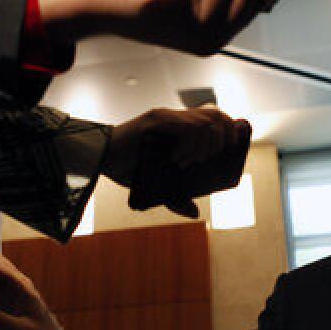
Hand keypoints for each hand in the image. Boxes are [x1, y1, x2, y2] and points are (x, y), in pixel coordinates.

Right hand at [102, 107, 251, 217]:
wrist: (100, 159)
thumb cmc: (128, 168)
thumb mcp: (157, 184)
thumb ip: (175, 196)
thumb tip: (194, 212)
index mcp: (182, 127)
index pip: (217, 118)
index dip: (230, 130)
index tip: (229, 150)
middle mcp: (178, 118)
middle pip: (218, 116)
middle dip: (223, 139)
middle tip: (208, 159)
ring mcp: (168, 117)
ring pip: (206, 121)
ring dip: (205, 144)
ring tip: (188, 161)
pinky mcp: (156, 120)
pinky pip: (186, 127)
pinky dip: (190, 144)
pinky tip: (178, 158)